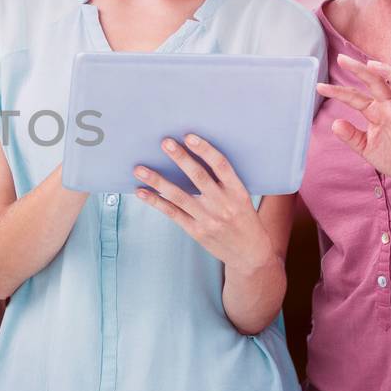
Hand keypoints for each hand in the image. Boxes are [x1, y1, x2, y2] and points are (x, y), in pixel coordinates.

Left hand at [133, 135, 273, 271]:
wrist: (250, 254)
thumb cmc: (245, 219)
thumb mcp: (243, 198)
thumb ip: (224, 181)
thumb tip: (197, 157)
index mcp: (238, 192)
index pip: (221, 166)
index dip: (205, 150)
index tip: (189, 136)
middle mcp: (223, 204)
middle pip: (198, 177)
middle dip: (180, 158)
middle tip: (165, 143)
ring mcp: (208, 219)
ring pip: (179, 196)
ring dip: (157, 181)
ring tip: (139, 169)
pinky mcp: (196, 232)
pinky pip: (172, 213)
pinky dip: (155, 202)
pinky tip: (141, 192)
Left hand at [316, 54, 390, 189]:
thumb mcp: (365, 147)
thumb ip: (351, 136)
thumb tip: (334, 124)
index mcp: (375, 111)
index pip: (354, 96)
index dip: (337, 91)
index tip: (319, 87)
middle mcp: (389, 106)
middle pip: (374, 81)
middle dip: (359, 69)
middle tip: (341, 58)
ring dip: (386, 72)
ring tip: (371, 65)